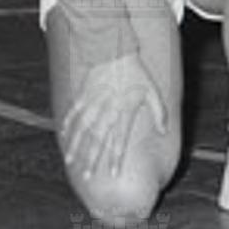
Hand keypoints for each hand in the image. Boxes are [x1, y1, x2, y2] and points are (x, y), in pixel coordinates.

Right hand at [61, 51, 168, 178]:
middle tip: (87, 177)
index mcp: (123, 112)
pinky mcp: (83, 96)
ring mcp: (92, 105)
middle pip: (98, 141)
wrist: (116, 52)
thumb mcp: (152, 91)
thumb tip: (165, 131)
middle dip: (92, 161)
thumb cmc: (137, 73)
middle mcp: (107, 112)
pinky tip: (63, 136)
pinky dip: (67, 125)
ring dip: (76, 147)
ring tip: (70, 162)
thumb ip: (159, 113)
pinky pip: (73, 113)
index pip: (119, 141)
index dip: (117, 159)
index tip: (114, 175)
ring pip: (82, 131)